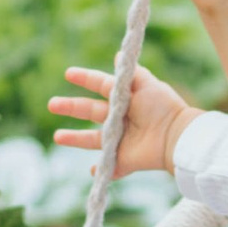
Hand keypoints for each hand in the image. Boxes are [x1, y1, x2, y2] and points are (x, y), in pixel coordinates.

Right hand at [47, 64, 194, 179]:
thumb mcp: (147, 84)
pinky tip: (92, 170)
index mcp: (124, 99)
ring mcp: (121, 140)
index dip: (85, 79)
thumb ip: (132, 72)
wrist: (175, 136)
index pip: (100, 85)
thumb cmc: (163, 107)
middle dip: (70, 107)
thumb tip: (118, 56)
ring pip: (92, 139)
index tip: (68, 74)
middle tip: (51, 104)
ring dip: (75, 138)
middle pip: (90, 111)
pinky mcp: (124, 160)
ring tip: (57, 136)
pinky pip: (110, 167)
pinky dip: (101, 170)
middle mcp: (120, 119)